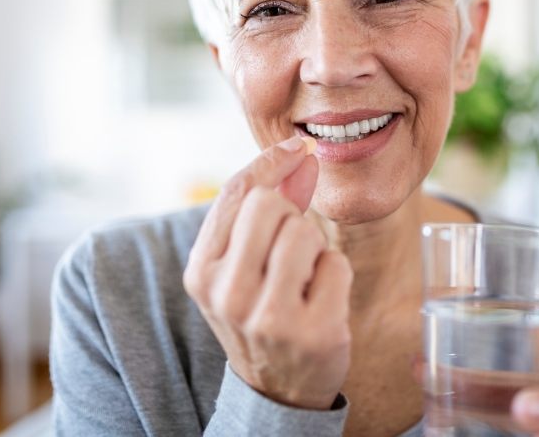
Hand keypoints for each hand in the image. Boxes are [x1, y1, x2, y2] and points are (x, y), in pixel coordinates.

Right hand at [183, 136, 352, 409]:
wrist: (278, 389)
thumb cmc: (260, 310)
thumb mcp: (241, 265)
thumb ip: (262, 208)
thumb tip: (299, 153)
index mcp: (202, 271)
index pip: (236, 192)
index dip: (270, 161)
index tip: (296, 148)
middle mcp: (227, 294)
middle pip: (270, 203)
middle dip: (290, 214)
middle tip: (290, 245)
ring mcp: (269, 318)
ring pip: (304, 231)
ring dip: (313, 247)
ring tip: (302, 278)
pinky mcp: (313, 333)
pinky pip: (336, 264)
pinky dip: (334, 274)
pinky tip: (320, 300)